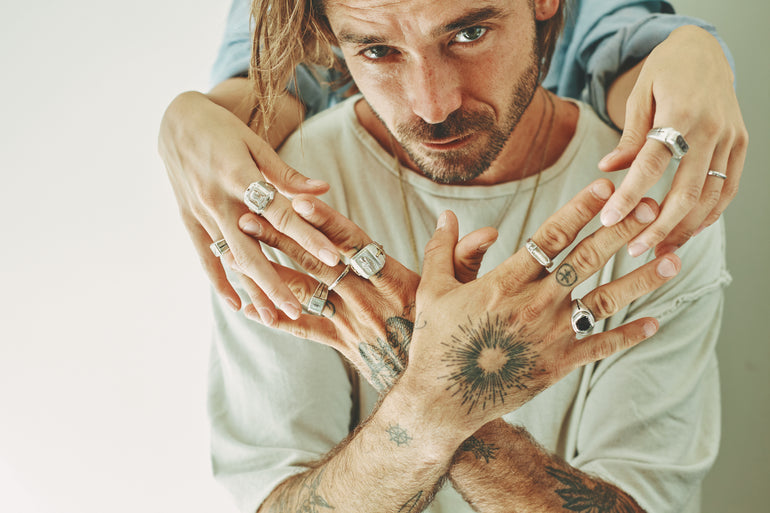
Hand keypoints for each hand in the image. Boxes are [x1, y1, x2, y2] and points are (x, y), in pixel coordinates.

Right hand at [158, 86, 340, 318]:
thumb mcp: (256, 144)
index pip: (280, 213)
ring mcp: (201, 212)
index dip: (307, 236)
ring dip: (251, 290)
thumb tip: (324, 189)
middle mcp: (218, 199)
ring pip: (230, 259)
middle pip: (251, 250)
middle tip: (298, 310)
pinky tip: (236, 304)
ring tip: (272, 317)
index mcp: (239, 176)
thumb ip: (287, 174)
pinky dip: (220, 281)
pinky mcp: (188, 219)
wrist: (175, 121)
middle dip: (275, 283)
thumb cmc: (224, 130)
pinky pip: (205, 257)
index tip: (332, 257)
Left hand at [238, 195, 497, 391]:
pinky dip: (272, 317)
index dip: (323, 221)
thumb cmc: (451, 336)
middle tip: (242, 211)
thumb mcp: (461, 295)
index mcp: (391, 281)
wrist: (437, 394)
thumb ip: (462, 257)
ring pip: (299, 291)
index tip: (294, 199)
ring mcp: (347, 324)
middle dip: (277, 236)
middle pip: (313, 262)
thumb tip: (470, 224)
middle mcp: (364, 300)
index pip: (352, 244)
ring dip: (264, 269)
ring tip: (229, 249)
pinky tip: (245, 305)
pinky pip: (300, 329)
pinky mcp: (338, 343)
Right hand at [401, 180, 681, 435]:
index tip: (606, 188)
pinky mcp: (558, 364)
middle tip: (652, 209)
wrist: (443, 399)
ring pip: (605, 301)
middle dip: (621, 231)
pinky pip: (600, 346)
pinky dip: (629, 336)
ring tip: (672, 260)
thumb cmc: (435, 341)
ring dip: (640, 279)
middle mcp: (534, 304)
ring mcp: (550, 335)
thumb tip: (445, 215)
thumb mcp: (432, 290)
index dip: (581, 209)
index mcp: (505, 281)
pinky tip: (655, 323)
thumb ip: (443, 249)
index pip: (551, 236)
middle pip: (587, 260)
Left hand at [600, 25, 747, 256]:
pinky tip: (689, 231)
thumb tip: (607, 170)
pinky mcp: (740, 144)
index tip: (608, 219)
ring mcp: (730, 138)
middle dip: (658, 226)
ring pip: (710, 197)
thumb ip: (629, 137)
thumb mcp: (640, 96)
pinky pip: (728, 188)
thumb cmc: (666, 71)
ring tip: (659, 250)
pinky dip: (711, 214)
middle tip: (633, 250)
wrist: (705, 50)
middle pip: (686, 191)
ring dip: (685, 229)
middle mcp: (710, 129)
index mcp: (681, 113)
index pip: (651, 165)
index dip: (629, 196)